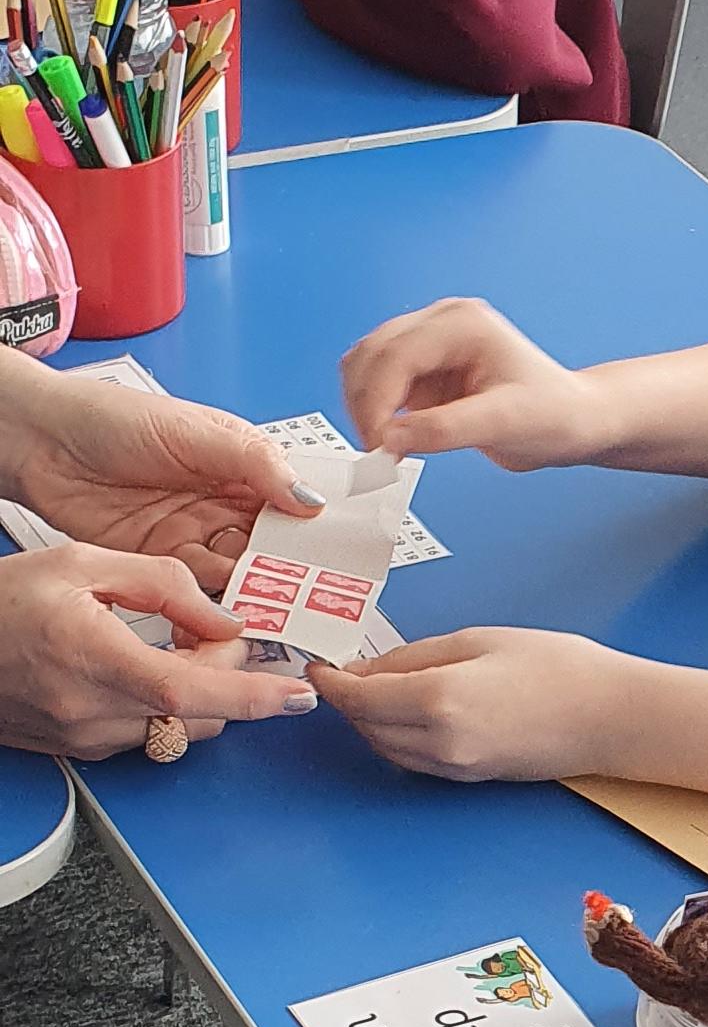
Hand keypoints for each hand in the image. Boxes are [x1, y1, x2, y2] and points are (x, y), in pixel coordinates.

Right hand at [0, 545, 319, 758]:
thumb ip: (161, 583)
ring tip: (174, 644)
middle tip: (216, 632)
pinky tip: (144, 666)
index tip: (296, 695)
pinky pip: (146, 734)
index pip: (191, 691)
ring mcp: (86, 738)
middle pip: (198, 715)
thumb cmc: (1, 602)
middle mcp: (92, 711)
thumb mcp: (80, 562)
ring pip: (177, 729)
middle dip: (228, 678)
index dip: (253, 696)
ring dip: (196, 693)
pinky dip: (163, 705)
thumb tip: (220, 614)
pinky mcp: (82, 750)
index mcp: (94, 658)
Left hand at [2, 364, 322, 585]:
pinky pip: (202, 586)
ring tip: (285, 605)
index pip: (293, 497)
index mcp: (240, 462)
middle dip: (296, 564)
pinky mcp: (162, 560)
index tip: (345, 548)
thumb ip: (255, 464)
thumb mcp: (196, 431)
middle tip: (321, 589)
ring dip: (261, 586)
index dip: (318, 523)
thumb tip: (310, 499)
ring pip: (242, 568)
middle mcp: (222, 500)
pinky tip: (239, 609)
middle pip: (273, 541)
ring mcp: (193, 532)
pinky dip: (222, 600)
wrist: (42, 442)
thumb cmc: (113, 417)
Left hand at [310, 627, 622, 780]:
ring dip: (368, 721)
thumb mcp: (478, 641)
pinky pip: (411, 759)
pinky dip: (394, 736)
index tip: (318, 664)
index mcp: (438, 702)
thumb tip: (368, 669)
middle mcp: (439, 744)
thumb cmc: (557, 668)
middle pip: (366, 727)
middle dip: (347, 700)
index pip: (360, 698)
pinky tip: (403, 711)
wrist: (611, 717)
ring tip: (371, 687)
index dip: (332, 682)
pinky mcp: (468, 778)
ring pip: (385, 748)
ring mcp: (454, 768)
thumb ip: (414, 656)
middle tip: (342, 669)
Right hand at [340, 300, 595, 470]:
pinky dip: (375, 413)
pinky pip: (379, 387)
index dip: (376, 401)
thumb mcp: (503, 424)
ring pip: (366, 367)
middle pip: (371, 354)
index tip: (377, 444)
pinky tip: (392, 441)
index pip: (395, 354)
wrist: (572, 422)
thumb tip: (389, 438)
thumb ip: (444, 429)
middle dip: (365, 405)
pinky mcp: (423, 372)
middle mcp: (441, 324)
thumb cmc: (554, 414)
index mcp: (462, 323)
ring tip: (384, 449)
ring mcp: (429, 346)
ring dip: (365, 407)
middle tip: (376, 453)